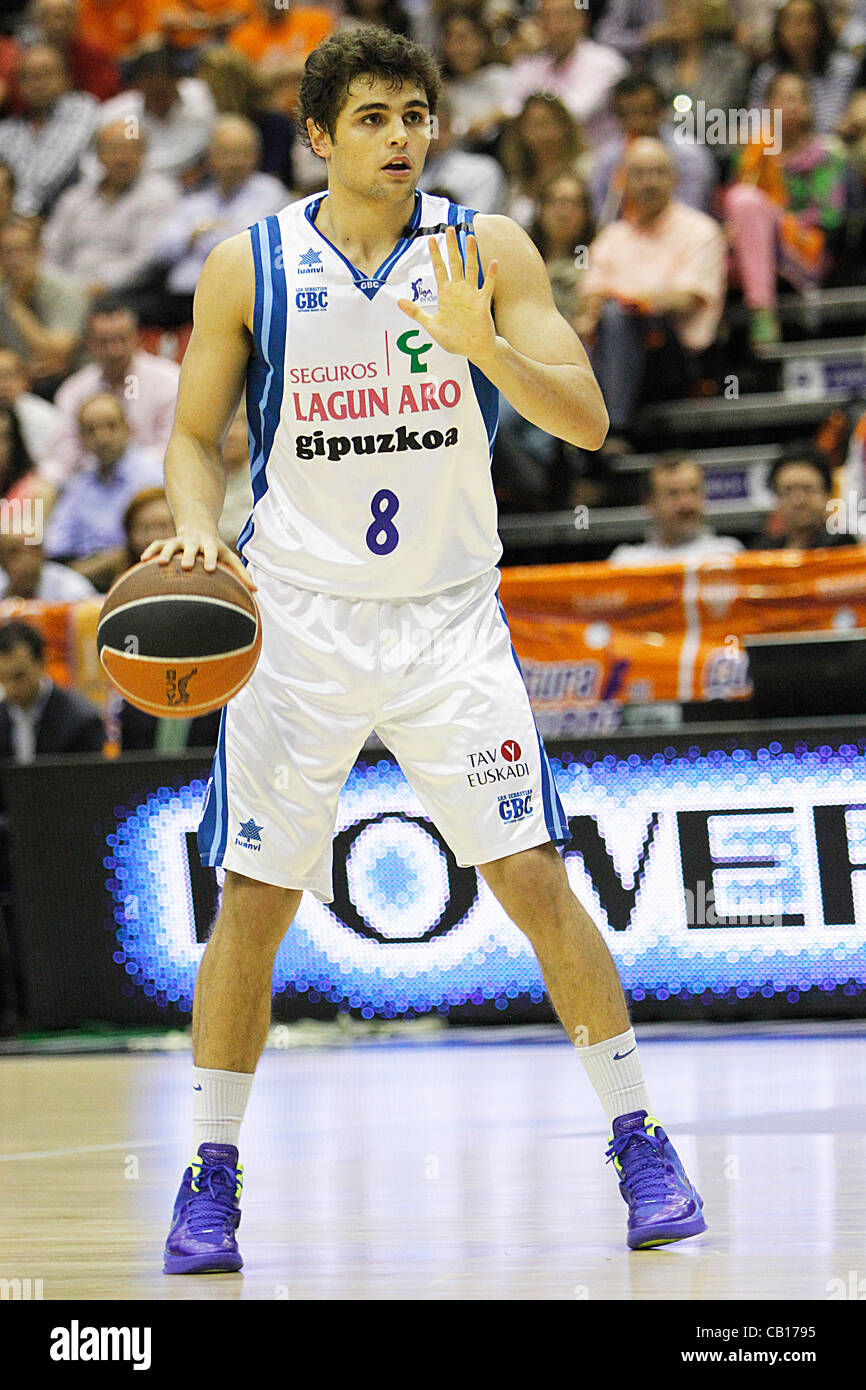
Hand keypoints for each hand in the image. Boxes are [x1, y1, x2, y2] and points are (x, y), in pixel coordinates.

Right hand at [141, 528, 256, 591]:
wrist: (198, 527)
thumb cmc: (216, 549)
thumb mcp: (229, 557)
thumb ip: (241, 572)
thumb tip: (256, 590)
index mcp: (210, 545)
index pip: (212, 551)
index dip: (212, 558)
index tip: (211, 569)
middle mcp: (194, 542)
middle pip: (191, 547)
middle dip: (189, 555)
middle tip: (186, 566)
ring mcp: (179, 541)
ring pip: (171, 544)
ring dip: (166, 553)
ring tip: (161, 563)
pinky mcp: (167, 542)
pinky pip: (157, 545)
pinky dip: (150, 551)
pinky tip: (143, 560)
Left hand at [397, 226, 497, 366]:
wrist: (472, 350)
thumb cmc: (454, 339)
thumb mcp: (431, 326)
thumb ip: (416, 313)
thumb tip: (398, 302)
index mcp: (446, 294)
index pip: (439, 269)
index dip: (435, 255)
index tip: (430, 239)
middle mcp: (459, 290)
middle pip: (455, 264)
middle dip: (451, 247)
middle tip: (450, 229)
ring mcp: (471, 295)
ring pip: (471, 270)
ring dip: (471, 254)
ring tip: (469, 237)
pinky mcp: (482, 303)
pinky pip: (487, 286)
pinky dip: (490, 275)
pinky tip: (492, 263)